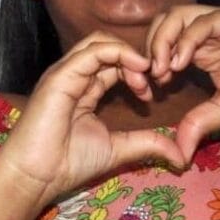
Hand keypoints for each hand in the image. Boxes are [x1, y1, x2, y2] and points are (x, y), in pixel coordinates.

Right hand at [0, 32, 185, 208]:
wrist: (37, 176)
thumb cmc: (68, 164)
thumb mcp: (118, 149)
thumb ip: (147, 144)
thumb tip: (181, 156)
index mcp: (82, 90)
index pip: (112, 66)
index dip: (136, 73)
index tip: (151, 96)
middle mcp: (72, 76)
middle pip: (107, 48)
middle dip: (135, 60)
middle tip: (153, 82)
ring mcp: (65, 73)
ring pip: (100, 43)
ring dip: (129, 54)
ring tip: (146, 75)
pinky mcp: (60, 75)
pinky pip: (93, 51)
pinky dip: (119, 53)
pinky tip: (138, 69)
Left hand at [147, 5, 219, 158]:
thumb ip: (198, 125)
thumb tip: (176, 156)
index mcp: (200, 51)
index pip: (160, 44)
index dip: (146, 64)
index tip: (146, 91)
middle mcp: (207, 34)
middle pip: (162, 24)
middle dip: (148, 49)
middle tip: (149, 79)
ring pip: (178, 16)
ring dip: (162, 41)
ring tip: (163, 71)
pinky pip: (205, 21)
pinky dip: (186, 39)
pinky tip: (181, 64)